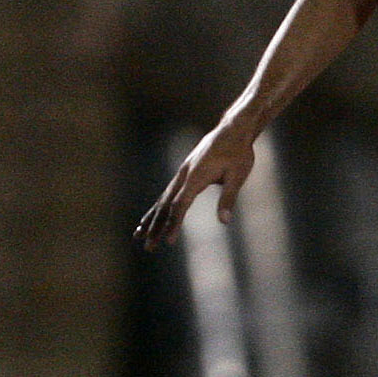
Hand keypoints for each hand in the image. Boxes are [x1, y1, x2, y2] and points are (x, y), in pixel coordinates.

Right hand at [136, 120, 256, 249]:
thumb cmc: (238, 152)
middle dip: (156, 227)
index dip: (173, 224)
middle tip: (148, 247)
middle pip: (165, 205)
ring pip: (162, 200)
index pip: (180, 205)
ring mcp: (182, 174)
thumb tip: (224, 221)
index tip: (168, 241)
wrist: (233, 129)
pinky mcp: (184, 173)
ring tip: (139, 235)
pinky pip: (167, 194)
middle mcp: (184, 175)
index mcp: (195, 176)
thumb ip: (228, 198)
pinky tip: (151, 218)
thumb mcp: (238, 175)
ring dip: (152, 219)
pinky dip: (157, 208)